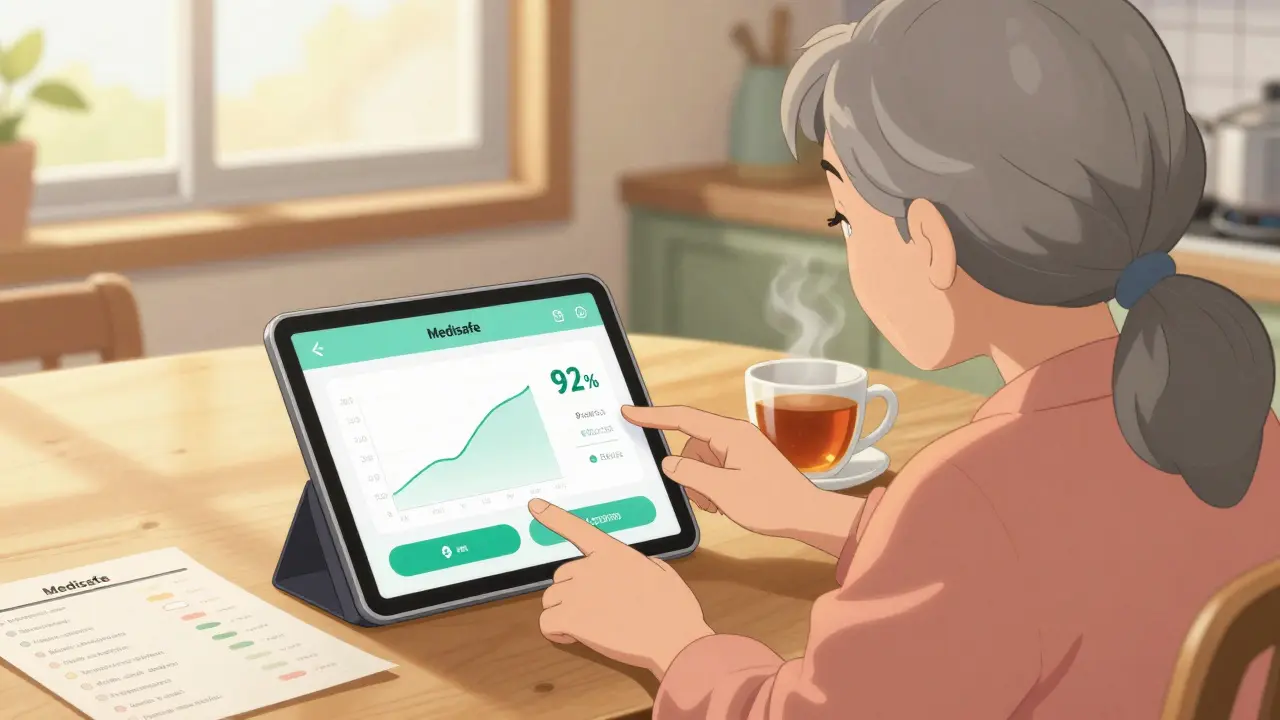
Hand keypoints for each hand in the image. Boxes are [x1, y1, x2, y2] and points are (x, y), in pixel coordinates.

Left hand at [530, 498, 712, 677]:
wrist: (674, 639)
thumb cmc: (673, 610)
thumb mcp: (661, 571)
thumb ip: (639, 563)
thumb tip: (634, 567)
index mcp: (612, 552)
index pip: (576, 527)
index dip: (553, 516)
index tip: (535, 505)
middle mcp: (591, 567)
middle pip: (561, 577)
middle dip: (573, 592)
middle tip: (595, 608)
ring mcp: (578, 592)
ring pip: (551, 600)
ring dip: (564, 612)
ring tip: (590, 625)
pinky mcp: (571, 618)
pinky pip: (546, 623)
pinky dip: (556, 632)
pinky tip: (574, 637)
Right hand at [622, 405, 864, 555]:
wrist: (806, 515)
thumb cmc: (772, 503)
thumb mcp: (723, 491)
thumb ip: (690, 474)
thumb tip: (669, 463)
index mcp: (730, 434)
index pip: (683, 418)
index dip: (653, 415)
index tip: (629, 411)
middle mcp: (735, 436)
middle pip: (691, 445)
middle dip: (689, 472)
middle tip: (705, 497)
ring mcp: (741, 449)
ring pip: (700, 460)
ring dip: (701, 483)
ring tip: (719, 503)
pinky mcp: (744, 462)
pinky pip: (714, 468)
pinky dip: (711, 486)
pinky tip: (724, 503)